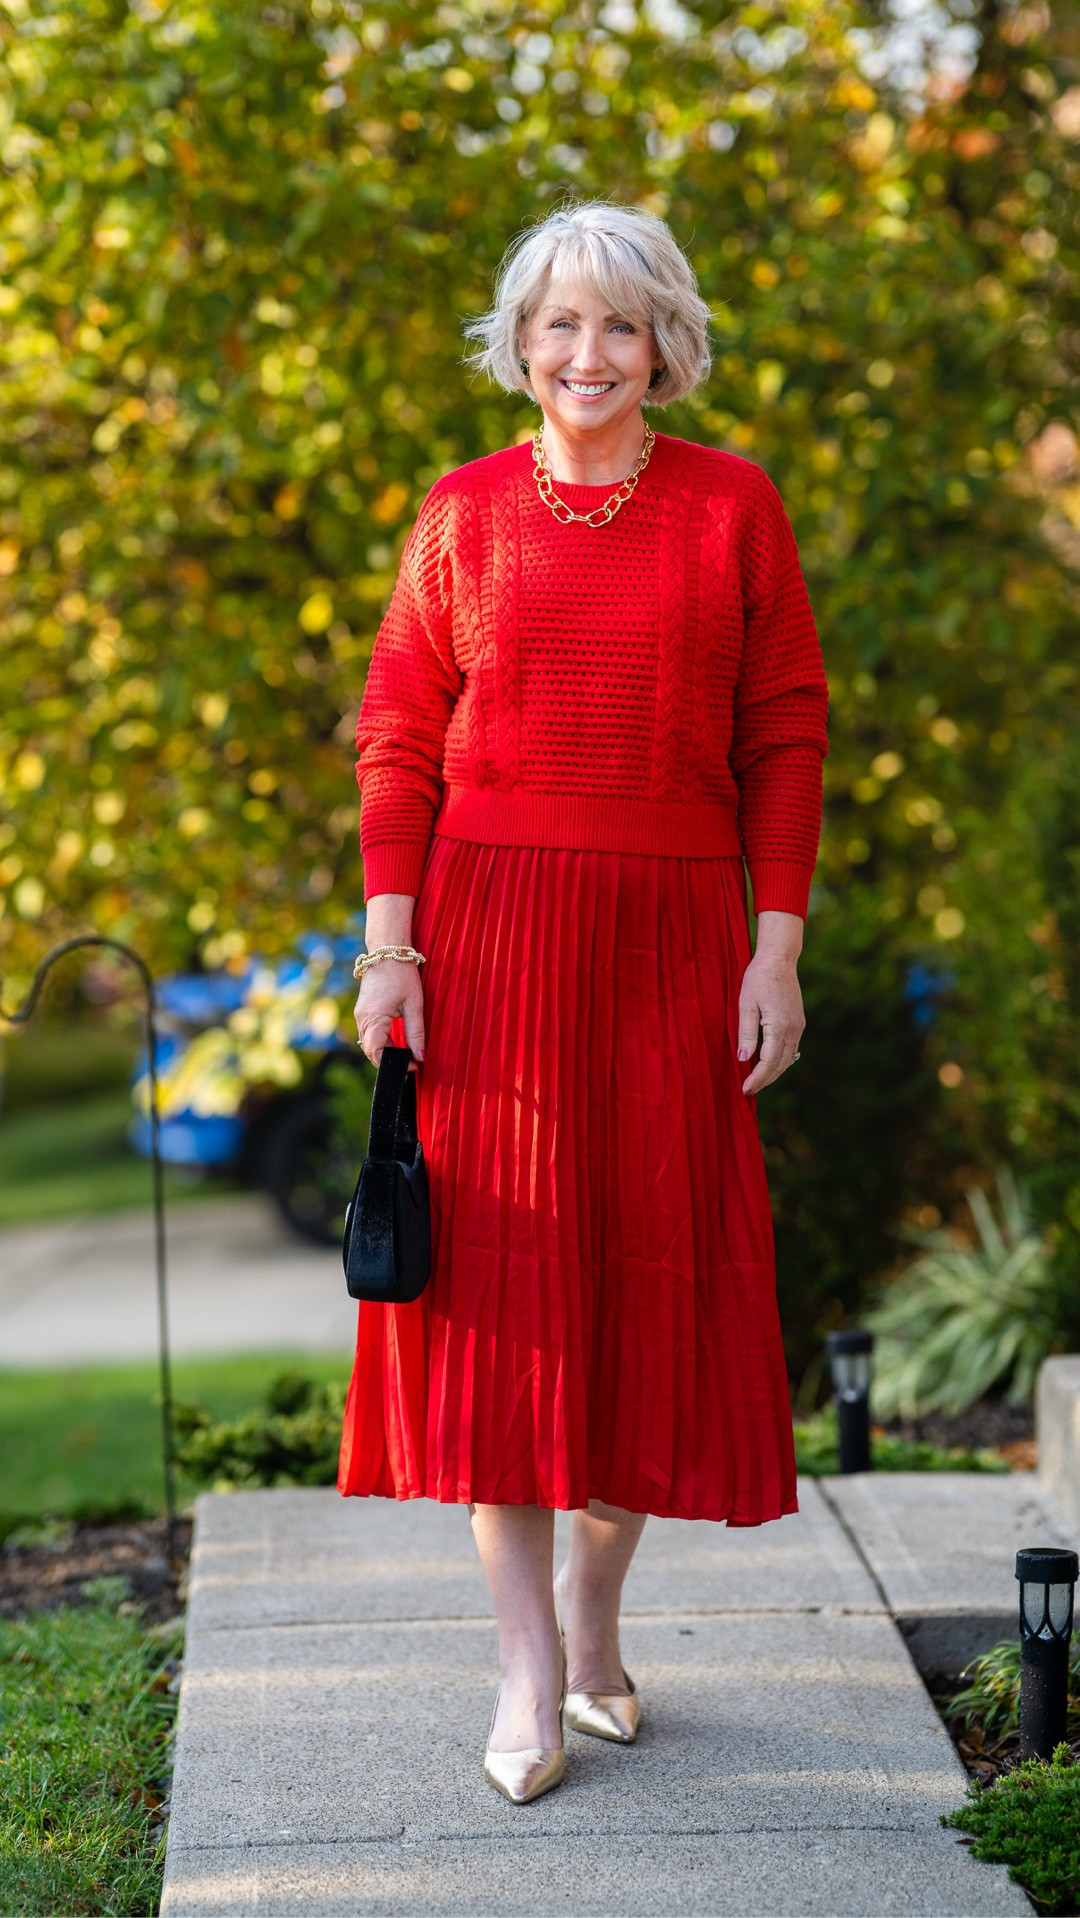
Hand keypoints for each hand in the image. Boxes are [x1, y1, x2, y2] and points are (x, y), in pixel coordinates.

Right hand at [354, 959, 425, 1067]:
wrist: (387, 952)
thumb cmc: (402, 975)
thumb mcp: (415, 1005)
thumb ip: (416, 1033)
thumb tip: (420, 1057)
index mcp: (374, 1017)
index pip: (377, 1052)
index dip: (392, 1064)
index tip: (412, 1066)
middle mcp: (362, 1019)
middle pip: (371, 1051)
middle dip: (389, 1061)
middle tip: (412, 1064)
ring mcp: (360, 1015)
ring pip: (368, 1044)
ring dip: (385, 1052)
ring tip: (406, 1055)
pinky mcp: (362, 1012)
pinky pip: (368, 1034)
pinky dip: (380, 1042)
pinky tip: (395, 1043)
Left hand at [737, 910, 804, 1095]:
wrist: (779, 960)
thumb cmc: (758, 979)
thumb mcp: (746, 1005)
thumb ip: (746, 1034)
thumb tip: (743, 1060)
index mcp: (779, 1026)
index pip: (768, 1062)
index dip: (757, 1078)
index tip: (745, 1090)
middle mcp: (793, 1030)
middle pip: (780, 1065)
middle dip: (765, 1080)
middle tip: (748, 1091)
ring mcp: (798, 1027)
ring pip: (788, 1059)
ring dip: (773, 1072)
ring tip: (756, 1081)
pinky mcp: (799, 1022)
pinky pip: (791, 1049)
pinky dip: (780, 1061)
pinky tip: (769, 1064)